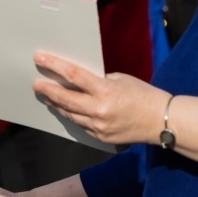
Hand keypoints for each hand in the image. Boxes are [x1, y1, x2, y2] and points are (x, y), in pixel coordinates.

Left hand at [32, 51, 161, 145]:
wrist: (162, 121)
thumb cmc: (143, 95)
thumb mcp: (120, 79)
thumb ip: (98, 81)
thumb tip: (78, 81)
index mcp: (105, 91)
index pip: (73, 76)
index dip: (54, 66)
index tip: (40, 58)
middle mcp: (99, 110)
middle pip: (65, 99)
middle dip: (48, 90)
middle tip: (36, 84)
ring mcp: (99, 126)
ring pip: (70, 114)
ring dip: (56, 104)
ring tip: (46, 96)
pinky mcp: (101, 138)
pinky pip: (80, 125)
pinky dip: (71, 116)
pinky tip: (64, 110)